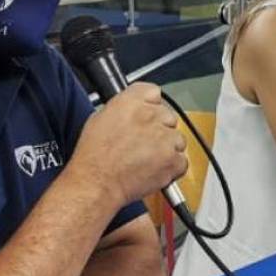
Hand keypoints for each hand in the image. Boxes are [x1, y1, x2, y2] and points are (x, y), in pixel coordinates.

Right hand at [69, 83, 188, 208]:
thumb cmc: (93, 156)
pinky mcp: (172, 159)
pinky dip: (172, 169)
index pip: (154, 93)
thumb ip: (123, 109)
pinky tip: (154, 170)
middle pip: (168, 116)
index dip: (151, 106)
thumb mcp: (100, 118)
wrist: (96, 182)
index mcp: (131, 101)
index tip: (148, 116)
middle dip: (160, 129)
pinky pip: (182, 161)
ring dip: (167, 149)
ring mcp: (164, 137)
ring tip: (148, 160)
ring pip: (178, 139)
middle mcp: (151, 115)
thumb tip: (133, 111)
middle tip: (144, 143)